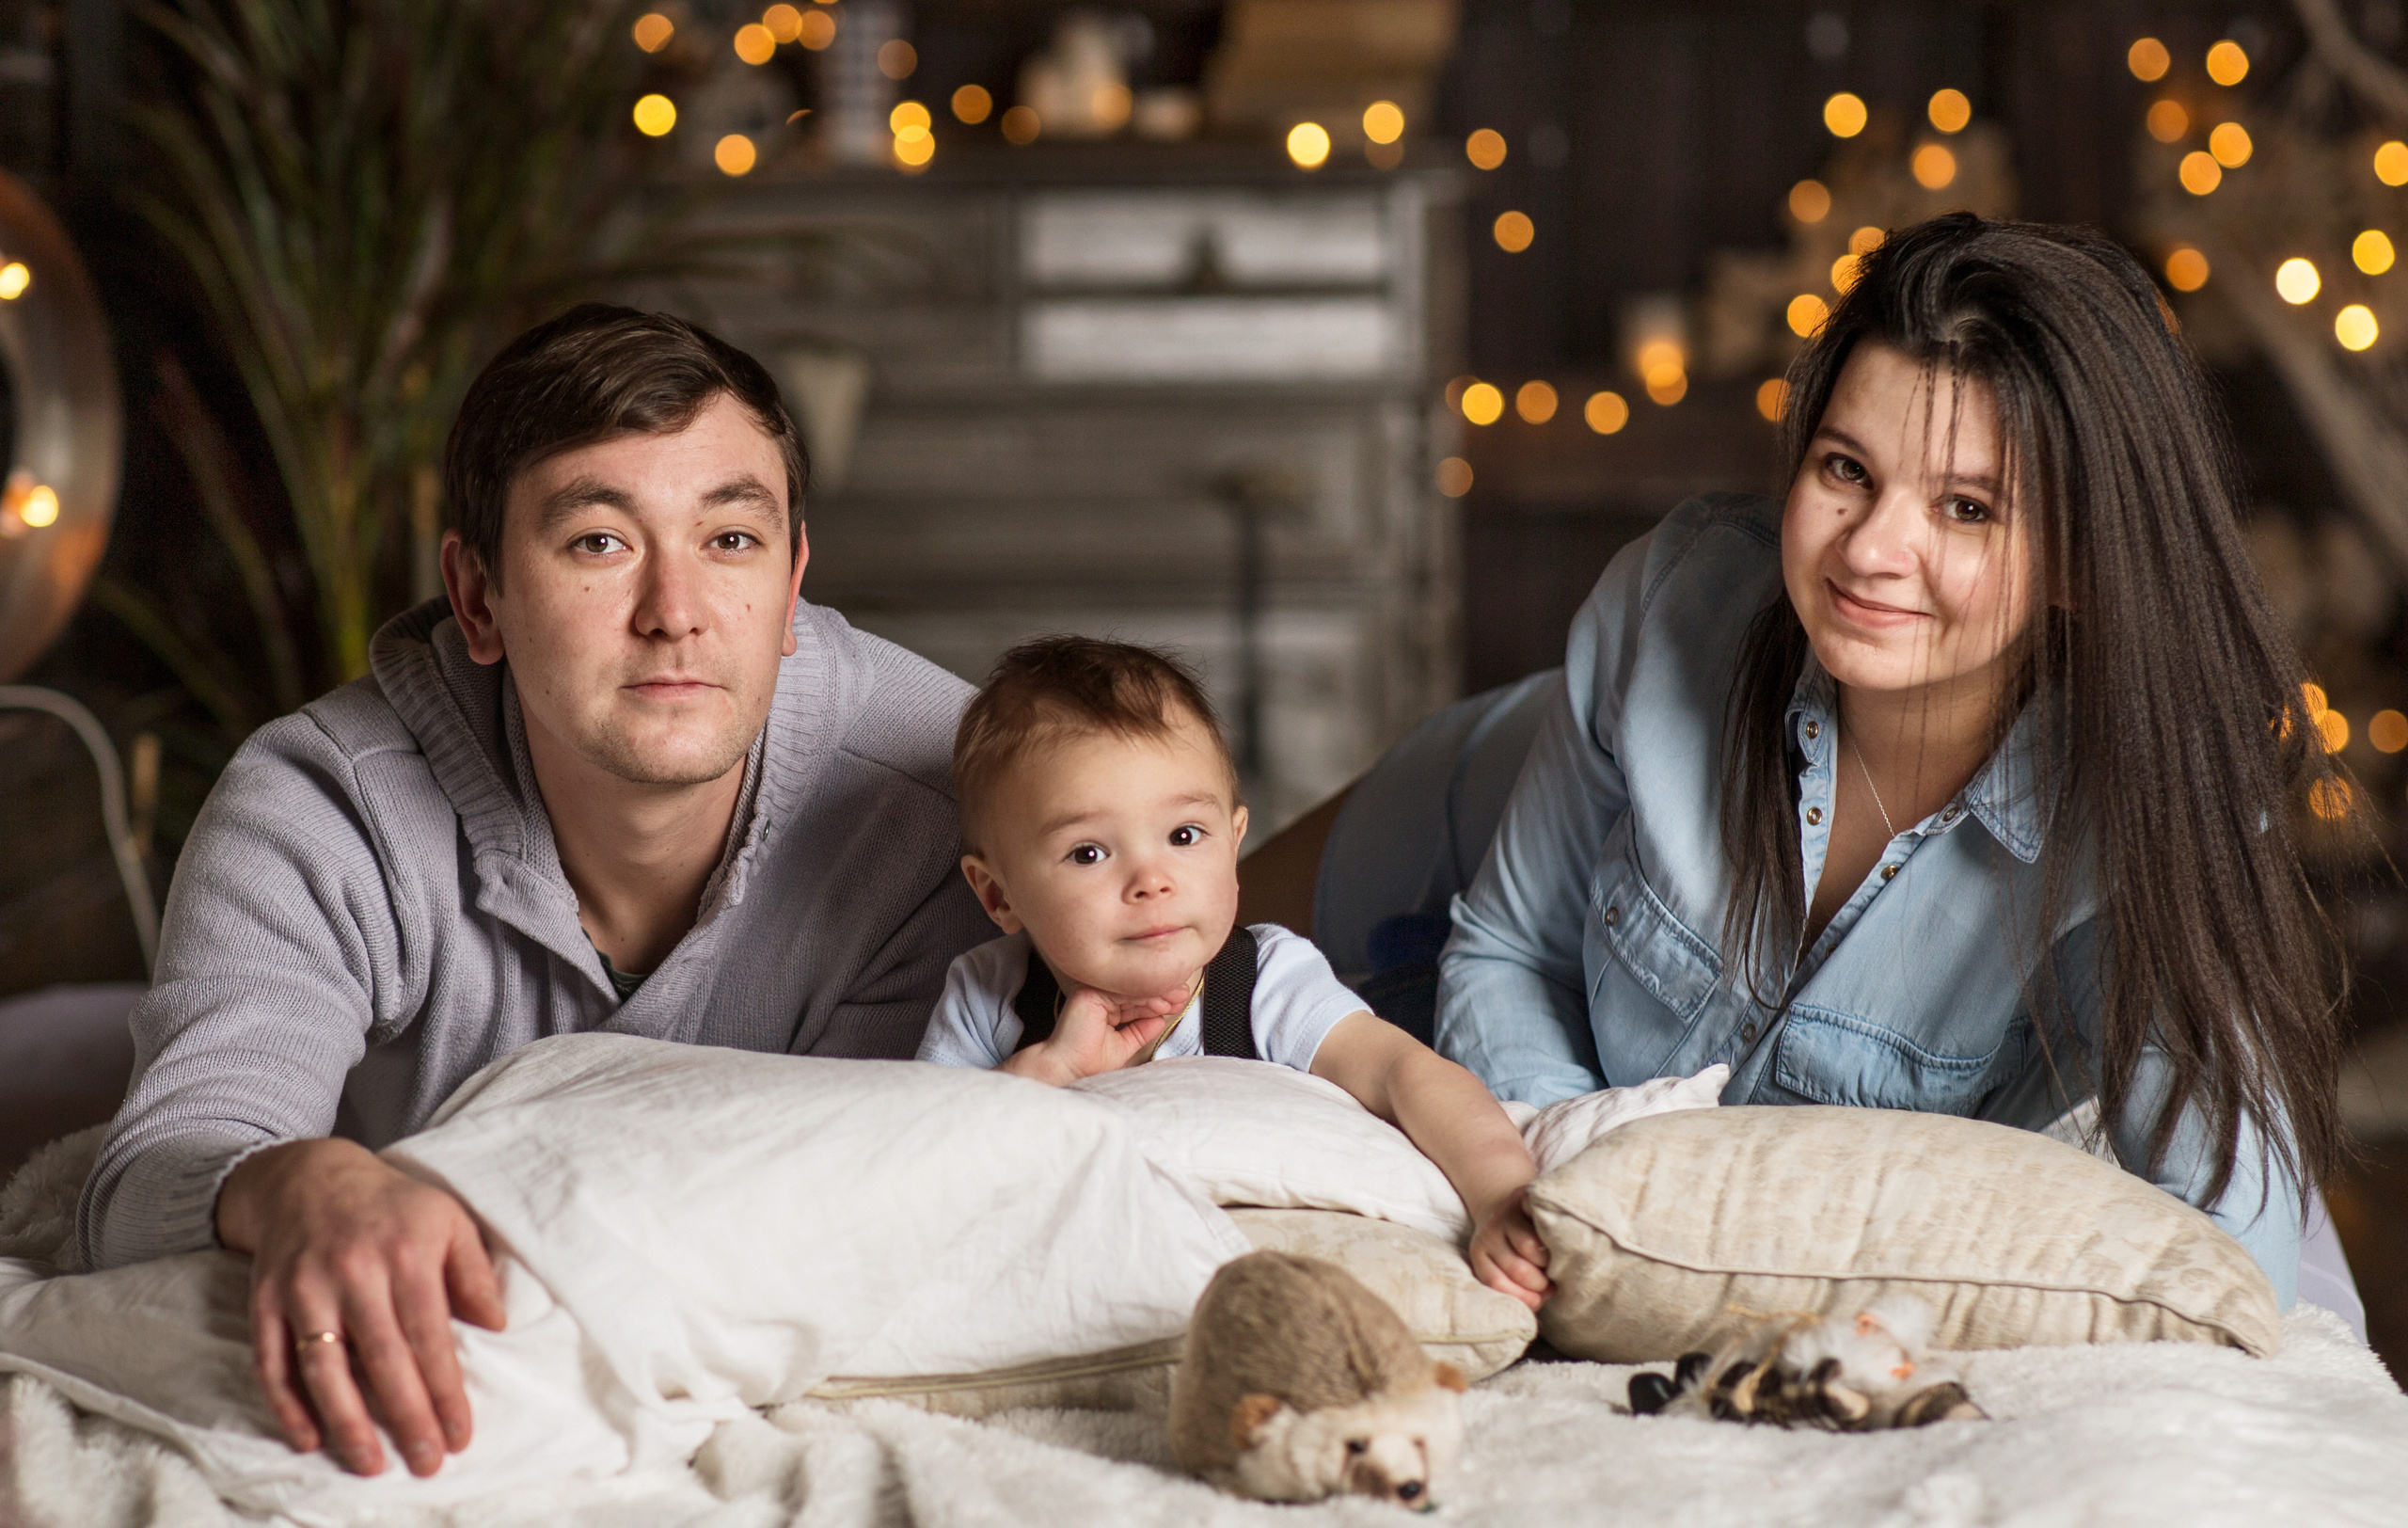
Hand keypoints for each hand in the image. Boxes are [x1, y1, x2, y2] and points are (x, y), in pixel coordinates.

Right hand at [215, 1137, 506, 1476]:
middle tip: (426, 1463)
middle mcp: (353, 1273)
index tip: (461, 1435)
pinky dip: (287, 1404)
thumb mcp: (447, 1219)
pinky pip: (272, 1361)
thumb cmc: (393, 1206)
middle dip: (406, 1417)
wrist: (309, 1177)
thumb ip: (473, 1271)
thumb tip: (497, 1324)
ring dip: (346, 1422)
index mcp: (405, 1254)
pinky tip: (309, 1438)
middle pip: (382, 1359)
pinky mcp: (265, 1300)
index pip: (430, 1336)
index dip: (445, 1391)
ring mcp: (304, 1288)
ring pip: (323, 1367)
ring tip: (370, 1463)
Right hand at [1001, 981, 1189, 1084]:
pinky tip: (1161, 1005)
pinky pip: (1123, 993)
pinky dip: (1145, 999)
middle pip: (1135, 989)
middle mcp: (1096, 995)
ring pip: (1131, 988)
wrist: (1068, 1071)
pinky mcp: (1089, 994)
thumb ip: (1140, 1030)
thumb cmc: (1087, 1063)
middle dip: (1162, 993)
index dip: (1158, 998)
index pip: (1134, 996)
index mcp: (1102, 1004)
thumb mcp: (1124, 1045)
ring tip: (1177, 1000)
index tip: (1179, 1001)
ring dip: (1158, 995)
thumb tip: (1159, 1019)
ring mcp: (1092, 992)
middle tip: (1183, 995)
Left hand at [1468, 1184, 1550, 1310]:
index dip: (1523, 1297)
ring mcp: (1504, 1215)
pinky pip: (1540, 1224)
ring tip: (1554, 1263)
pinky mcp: (1521, 1198)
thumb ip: (1518, 1289)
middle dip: (1540, 1282)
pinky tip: (1556, 1242)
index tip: (1540, 1301)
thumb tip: (1531, 1315)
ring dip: (1548, 1261)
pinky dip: (1552, 1237)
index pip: (1496, 1283)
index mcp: (1480, 1256)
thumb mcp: (1507, 1268)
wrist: (1511, 1205)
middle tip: (1551, 1282)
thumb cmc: (1515, 1248)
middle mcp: (1487, 1235)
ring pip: (1529, 1247)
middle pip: (1517, 1268)